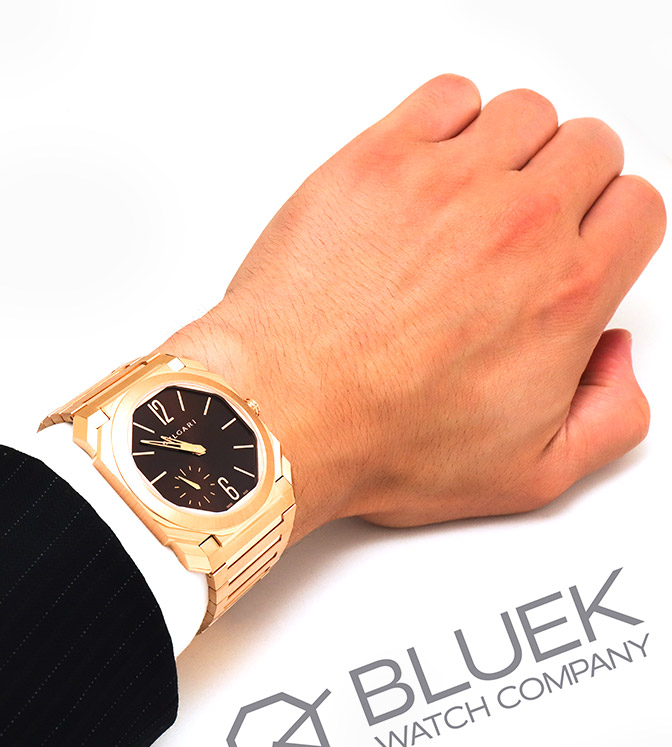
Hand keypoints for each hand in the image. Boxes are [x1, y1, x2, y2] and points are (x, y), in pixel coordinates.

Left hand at [157, 74, 665, 543]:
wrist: (283, 412)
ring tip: (471, 200)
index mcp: (563, 293)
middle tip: (523, 224)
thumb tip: (615, 359)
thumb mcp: (528, 475)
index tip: (577, 242)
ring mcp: (444, 184)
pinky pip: (445, 98)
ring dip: (511, 150)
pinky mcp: (376, 161)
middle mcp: (516, 225)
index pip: (636, 207)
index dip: (610, 224)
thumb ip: (608, 418)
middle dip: (569, 182)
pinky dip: (449, 122)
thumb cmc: (382, 443)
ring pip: (523, 116)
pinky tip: (427, 170)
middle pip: (588, 149)